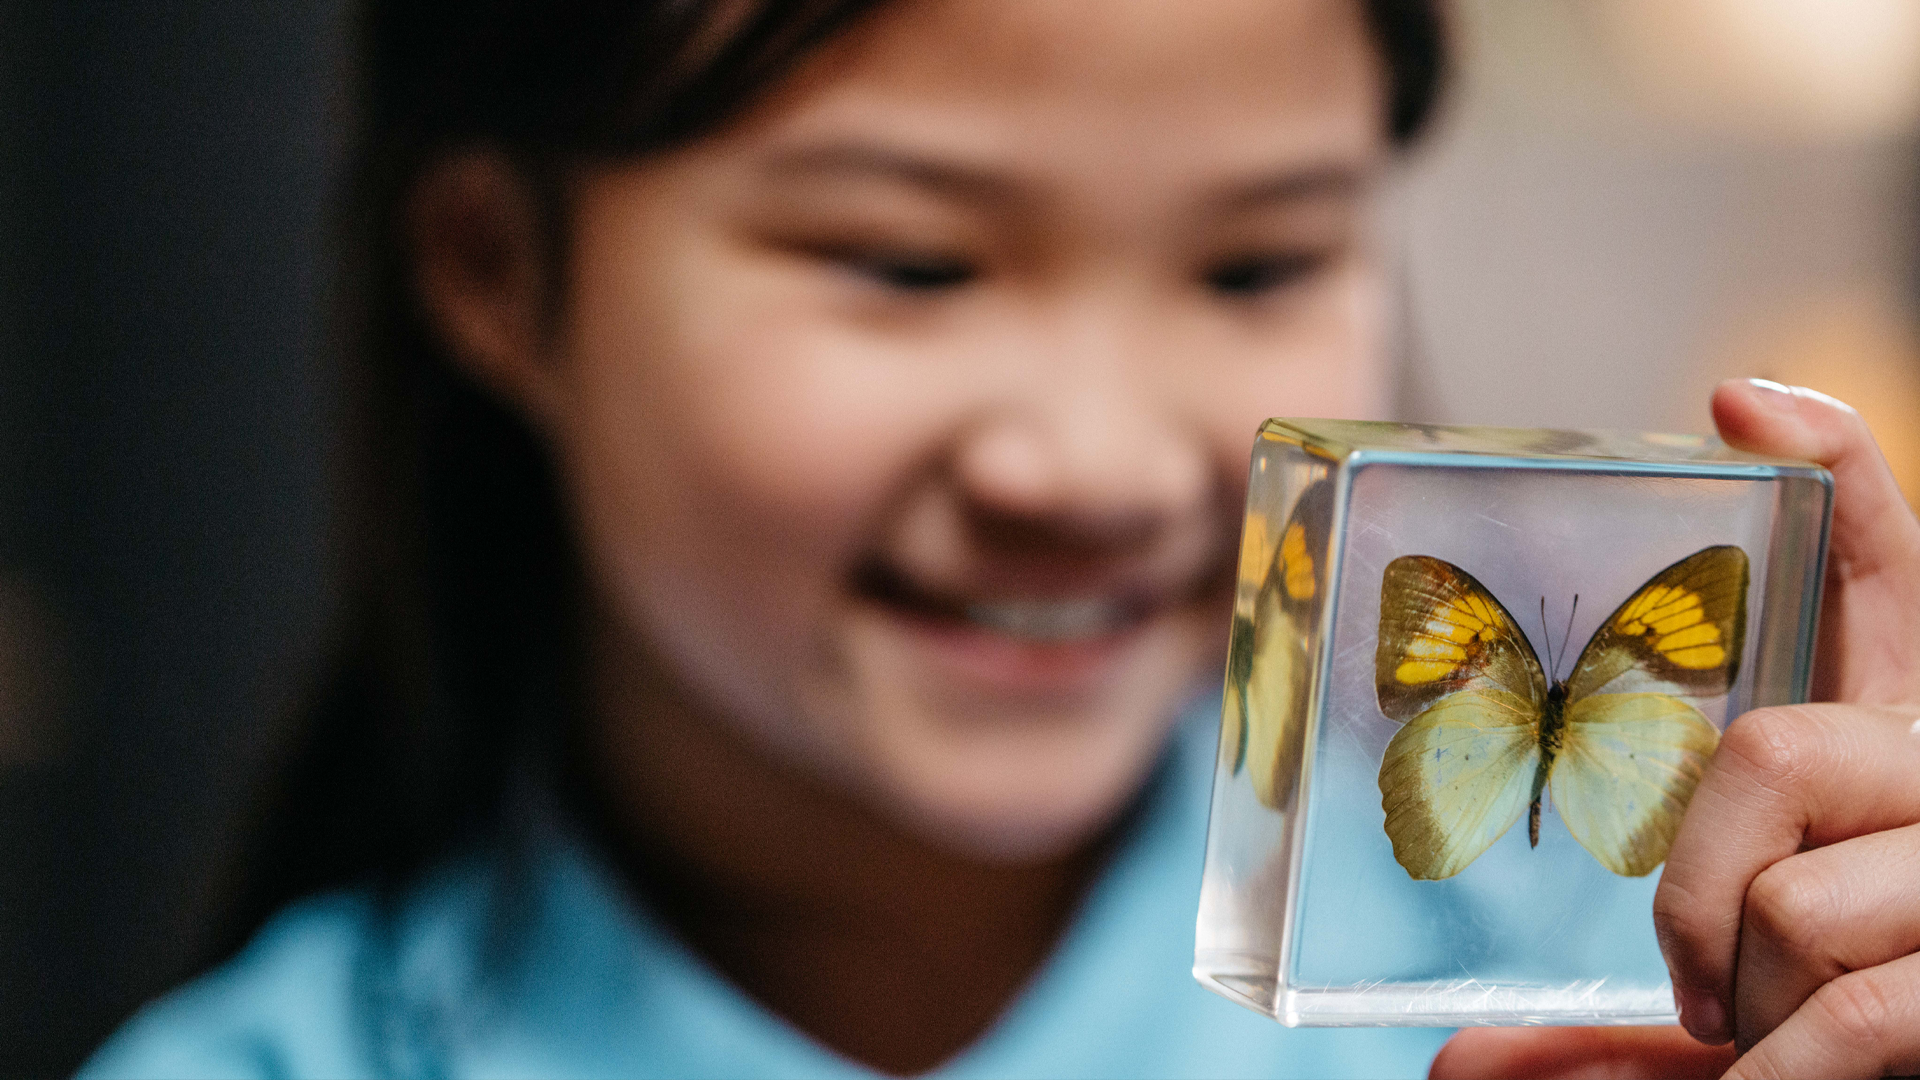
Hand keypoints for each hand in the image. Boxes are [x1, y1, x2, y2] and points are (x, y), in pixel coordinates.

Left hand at [1432, 379, 1919, 1079]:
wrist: (1905, 1079)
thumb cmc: (1807, 1030)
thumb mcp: (1718, 1002)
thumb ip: (1610, 1027)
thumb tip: (1455, 1071)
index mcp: (1884, 739)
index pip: (1884, 570)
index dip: (1834, 470)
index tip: (1735, 399)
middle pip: (1776, 758)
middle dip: (1689, 891)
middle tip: (1685, 977)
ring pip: (1796, 905)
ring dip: (1739, 1002)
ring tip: (1761, 1038)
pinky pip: (1856, 1012)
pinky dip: (1776, 1075)